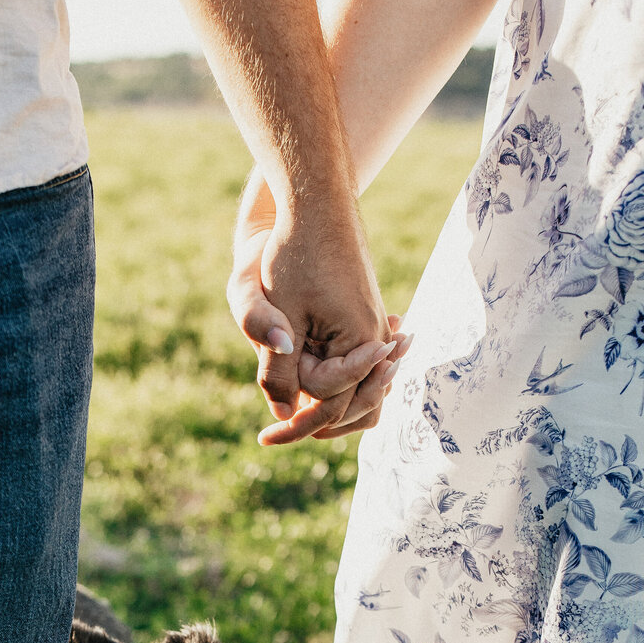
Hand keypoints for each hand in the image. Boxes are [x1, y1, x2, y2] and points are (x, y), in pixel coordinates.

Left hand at [228, 169, 409, 444]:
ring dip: (332, 406)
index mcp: (362, 343)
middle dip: (316, 422)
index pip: (332, 404)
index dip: (296, 426)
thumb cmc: (295, 254)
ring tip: (294, 417)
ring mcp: (377, 329)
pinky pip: (362, 367)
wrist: (316, 202)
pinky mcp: (368, 319)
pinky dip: (340, 383)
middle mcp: (379, 341)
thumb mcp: (279, 315)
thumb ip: (281, 369)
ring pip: (364, 390)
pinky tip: (311, 388)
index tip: (264, 440)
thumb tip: (282, 416)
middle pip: (356, 406)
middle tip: (273, 436)